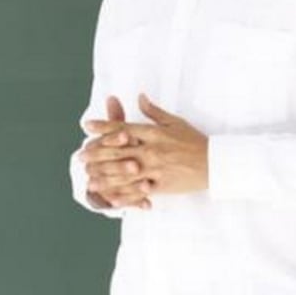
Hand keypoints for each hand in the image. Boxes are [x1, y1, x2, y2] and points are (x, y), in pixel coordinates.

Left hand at [83, 94, 208, 196]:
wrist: (214, 162)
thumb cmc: (194, 141)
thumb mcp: (174, 122)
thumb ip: (153, 112)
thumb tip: (139, 97)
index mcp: (153, 133)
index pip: (123, 129)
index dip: (103, 127)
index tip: (87, 126)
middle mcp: (151, 151)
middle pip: (118, 152)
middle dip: (97, 153)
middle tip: (81, 155)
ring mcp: (155, 169)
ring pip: (125, 173)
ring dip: (105, 176)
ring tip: (89, 177)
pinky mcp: (161, 186)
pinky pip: (139, 192)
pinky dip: (124, 196)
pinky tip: (111, 198)